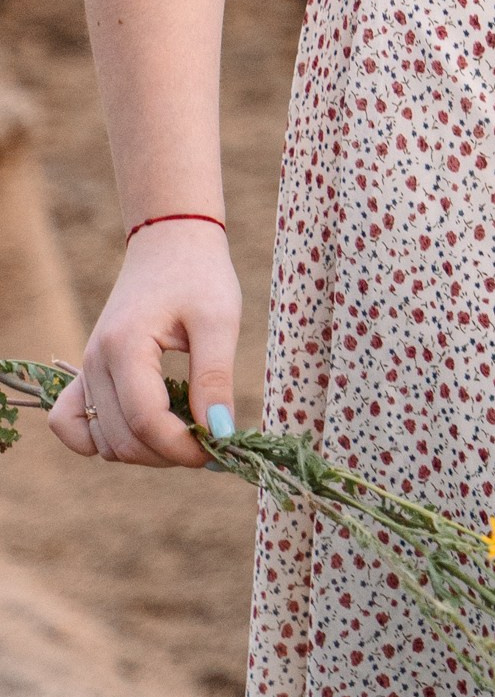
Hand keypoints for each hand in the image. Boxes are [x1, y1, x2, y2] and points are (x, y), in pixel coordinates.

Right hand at [48, 221, 241, 467]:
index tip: (220, 449)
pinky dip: (103, 441)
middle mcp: (96, 363)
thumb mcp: (220, 321)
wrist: (170, 243)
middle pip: (124, 441)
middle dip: (170, 453)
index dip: (184, 448)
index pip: (146, 422)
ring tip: (186, 427)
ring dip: (145, 450)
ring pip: (103, 443)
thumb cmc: (199, 276)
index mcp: (126, 347)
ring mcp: (87, 368)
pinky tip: (143, 431)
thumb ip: (215, 378)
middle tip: (210, 438)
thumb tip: (220, 434)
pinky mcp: (88, 371)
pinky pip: (72, 425)